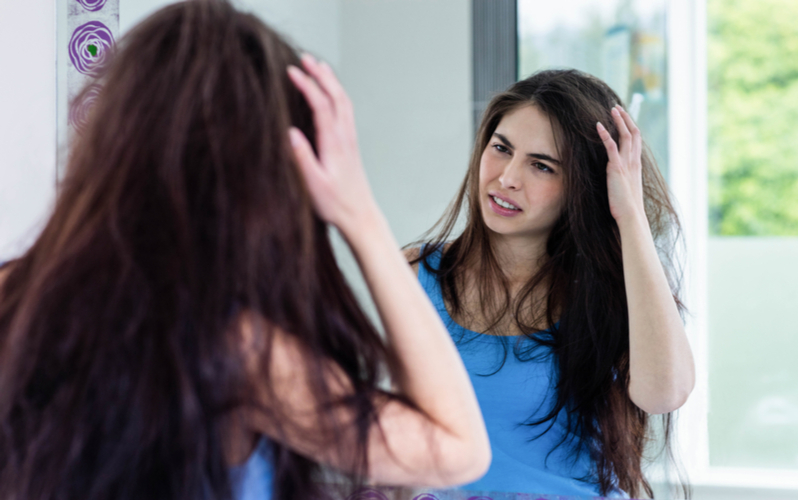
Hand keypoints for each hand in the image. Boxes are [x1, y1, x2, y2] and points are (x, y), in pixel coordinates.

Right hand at [287, 54, 378, 232]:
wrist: (359, 215)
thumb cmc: (335, 204)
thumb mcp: (313, 184)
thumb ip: (302, 158)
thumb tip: (290, 133)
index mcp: (334, 143)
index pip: (321, 105)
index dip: (307, 85)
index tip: (291, 71)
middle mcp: (345, 137)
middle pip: (336, 96)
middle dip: (321, 74)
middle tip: (305, 58)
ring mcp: (350, 139)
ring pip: (343, 101)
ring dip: (331, 81)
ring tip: (318, 66)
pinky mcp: (351, 144)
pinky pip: (346, 111)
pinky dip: (337, 94)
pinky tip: (331, 93)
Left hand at [596, 105, 645, 223]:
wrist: (632, 216)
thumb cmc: (627, 207)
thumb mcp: (626, 189)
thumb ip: (623, 179)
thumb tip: (617, 177)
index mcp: (636, 166)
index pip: (636, 141)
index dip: (630, 127)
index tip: (624, 118)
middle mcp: (634, 162)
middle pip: (633, 133)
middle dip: (625, 119)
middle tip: (617, 107)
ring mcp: (627, 164)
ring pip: (625, 136)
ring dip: (618, 121)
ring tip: (611, 109)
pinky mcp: (617, 168)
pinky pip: (611, 146)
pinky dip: (605, 134)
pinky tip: (598, 126)